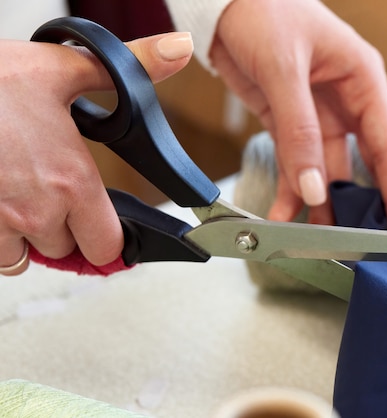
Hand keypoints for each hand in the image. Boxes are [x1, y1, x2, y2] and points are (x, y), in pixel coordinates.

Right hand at [0, 32, 192, 274]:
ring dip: (29, 238)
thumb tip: (175, 50)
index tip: (102, 228)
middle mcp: (39, 210)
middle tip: (56, 198)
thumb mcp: (61, 67)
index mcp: (73, 180)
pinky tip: (0, 208)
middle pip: (68, 251)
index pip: (107, 245)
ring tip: (24, 201)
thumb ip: (127, 67)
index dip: (107, 237)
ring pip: (27, 257)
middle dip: (66, 230)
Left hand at [210, 0, 386, 231]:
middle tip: (361, 245)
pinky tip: (284, 212)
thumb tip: (314, 187)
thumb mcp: (285, 68)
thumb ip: (300, 130)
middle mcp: (347, 102)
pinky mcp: (290, 123)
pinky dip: (291, 190)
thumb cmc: (266, 11)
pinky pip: (297, 165)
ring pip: (326, 172)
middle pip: (362, 166)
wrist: (224, 0)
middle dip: (361, 205)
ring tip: (313, 238)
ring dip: (318, 204)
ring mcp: (318, 116)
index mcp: (364, 81)